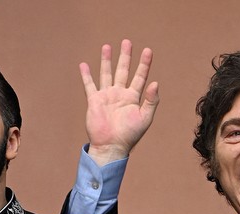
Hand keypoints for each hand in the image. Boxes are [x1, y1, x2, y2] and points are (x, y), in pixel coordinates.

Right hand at [80, 39, 158, 164]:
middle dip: (125, 56)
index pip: (140, 76)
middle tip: (127, 42)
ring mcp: (107, 96)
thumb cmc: (130, 135)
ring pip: (106, 74)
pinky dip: (86, 75)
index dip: (144, 64)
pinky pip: (90, 85)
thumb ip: (151, 100)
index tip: (147, 50)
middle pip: (123, 70)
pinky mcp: (94, 101)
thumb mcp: (145, 118)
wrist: (111, 146)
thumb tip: (155, 83)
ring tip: (107, 46)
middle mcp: (120, 94)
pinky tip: (84, 64)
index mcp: (133, 98)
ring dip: (107, 60)